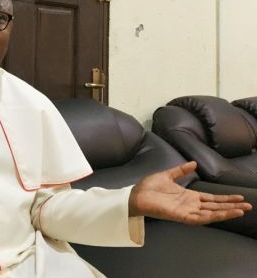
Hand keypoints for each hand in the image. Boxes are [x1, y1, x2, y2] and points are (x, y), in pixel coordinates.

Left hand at [129, 161, 251, 224]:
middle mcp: (190, 205)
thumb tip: (194, 163)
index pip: (211, 199)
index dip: (225, 198)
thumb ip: (181, 170)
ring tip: (241, 210)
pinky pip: (199, 218)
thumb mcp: (168, 175)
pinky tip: (222, 214)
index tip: (240, 197)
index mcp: (188, 196)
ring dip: (226, 212)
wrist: (135, 194)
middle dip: (231, 206)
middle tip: (248, 206)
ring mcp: (186, 211)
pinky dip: (212, 217)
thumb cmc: (149, 187)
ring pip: (210, 214)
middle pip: (215, 207)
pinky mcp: (180, 216)